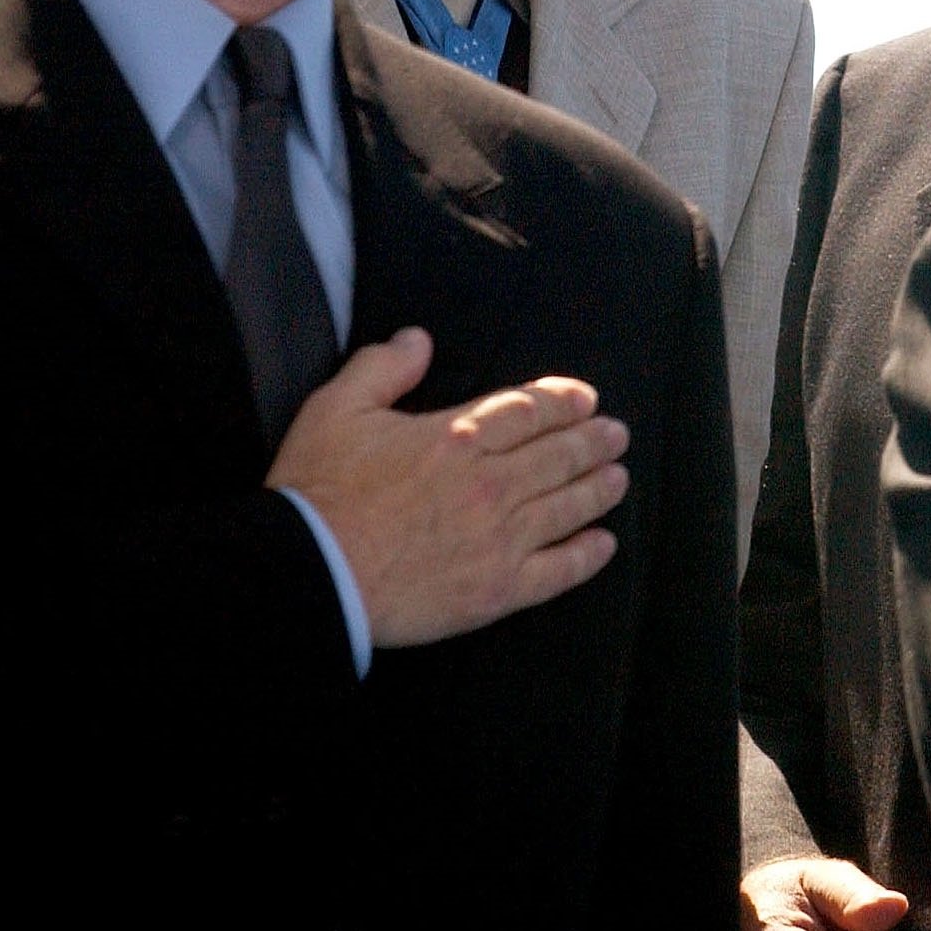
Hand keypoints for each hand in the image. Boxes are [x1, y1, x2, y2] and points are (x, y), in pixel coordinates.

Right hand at [267, 327, 628, 646]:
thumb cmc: (318, 491)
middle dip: (593, 441)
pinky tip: (604, 545)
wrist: (310, 574)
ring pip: (566, 507)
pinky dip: (586, 556)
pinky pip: (557, 571)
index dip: (563, 402)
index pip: (528, 410)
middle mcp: (490, 484)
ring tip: (619, 478)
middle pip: (558, 455)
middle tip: (617, 435)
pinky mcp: (496, 591)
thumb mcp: (336, 408)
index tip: (586, 400)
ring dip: (598, 488)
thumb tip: (417, 339)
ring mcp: (499, 540)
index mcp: (457, 436)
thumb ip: (381, 368)